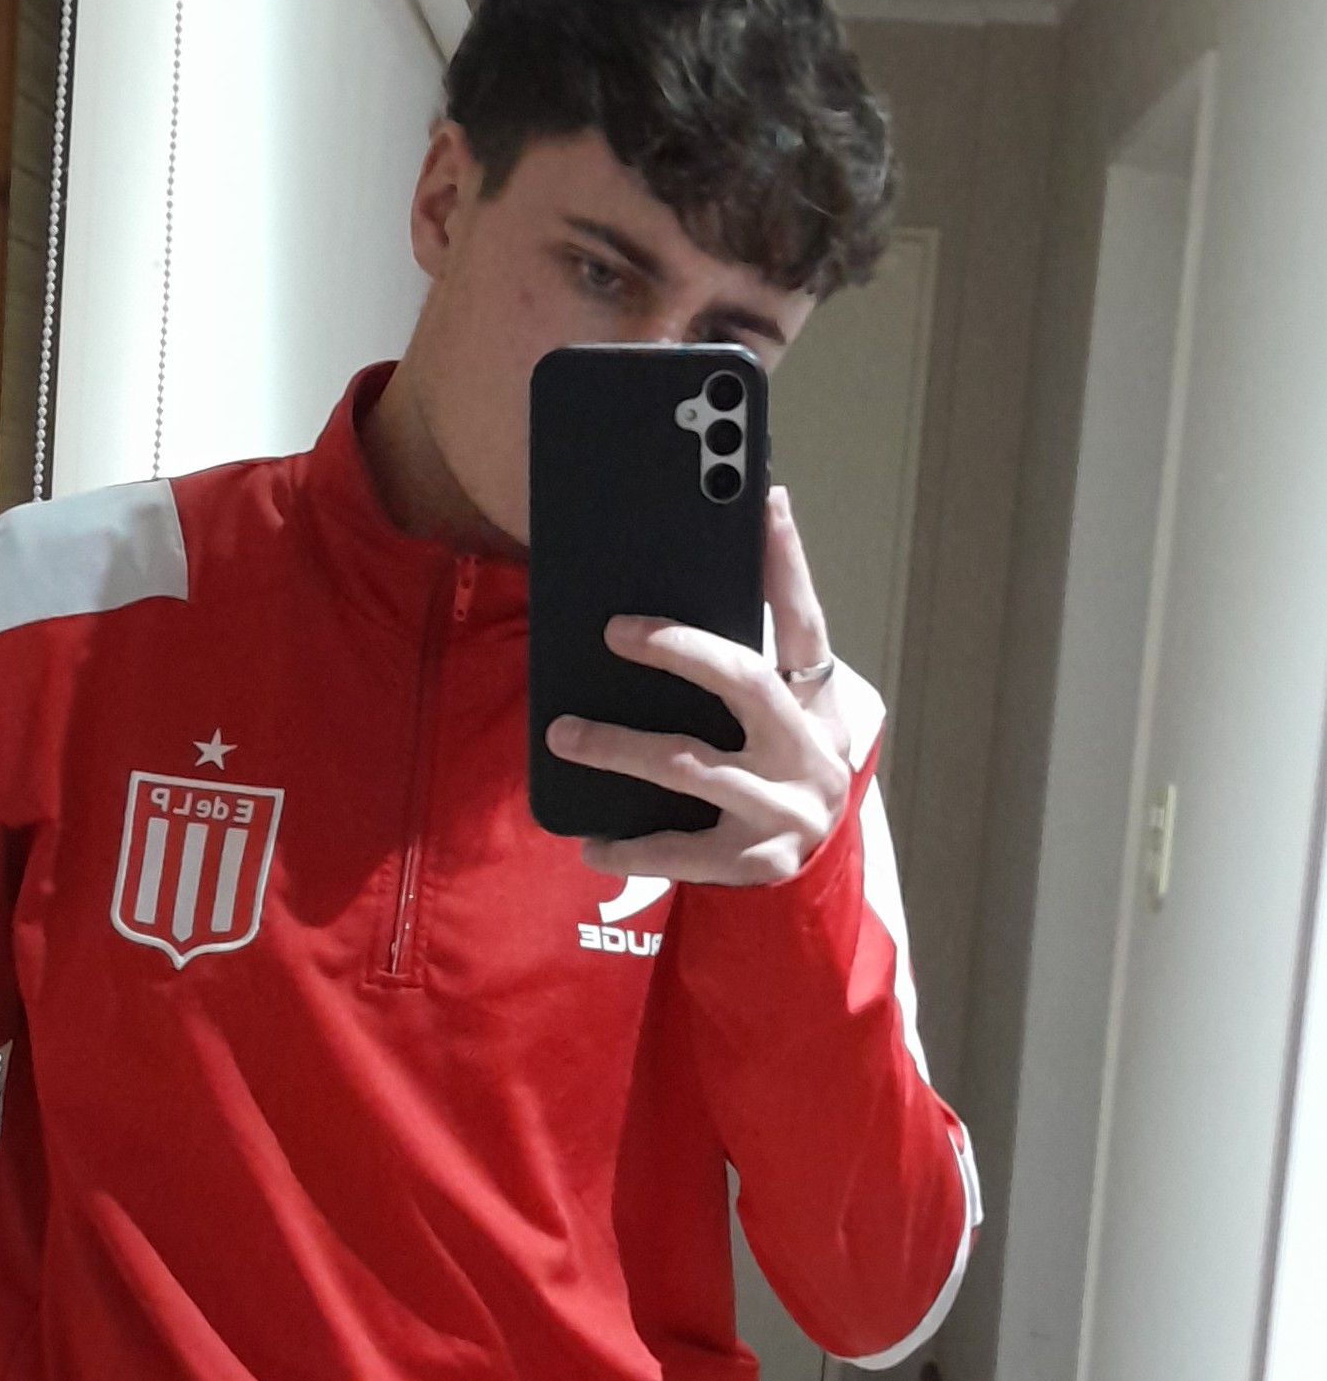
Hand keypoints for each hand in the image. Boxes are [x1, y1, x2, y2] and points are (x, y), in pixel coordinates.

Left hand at [544, 487, 853, 886]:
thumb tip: (650, 612)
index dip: (788, 561)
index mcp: (819, 706)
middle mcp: (811, 751)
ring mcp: (785, 809)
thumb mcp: (777, 725)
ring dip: (618, 746)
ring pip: (689, 765)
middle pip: (747, 681)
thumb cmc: (775, 779)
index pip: (806, 621)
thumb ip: (738, 678)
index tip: (765, 496)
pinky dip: (629, 845)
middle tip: (614, 631)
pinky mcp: (754, 862)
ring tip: (562, 733)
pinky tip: (589, 841)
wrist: (813, 883)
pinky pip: (679, 850)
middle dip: (679, 650)